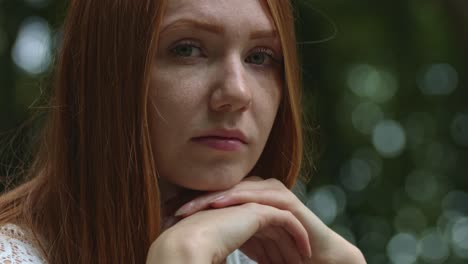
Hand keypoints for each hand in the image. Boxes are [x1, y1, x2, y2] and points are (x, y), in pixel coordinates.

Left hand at [175, 177, 366, 263]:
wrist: (316, 259)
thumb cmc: (281, 254)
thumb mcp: (246, 243)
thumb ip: (226, 235)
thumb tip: (195, 242)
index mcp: (245, 200)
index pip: (212, 198)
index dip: (190, 206)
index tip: (164, 216)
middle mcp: (256, 192)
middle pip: (219, 191)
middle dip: (194, 200)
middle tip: (169, 208)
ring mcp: (271, 192)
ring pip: (234, 191)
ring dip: (210, 198)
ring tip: (187, 208)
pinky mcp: (285, 200)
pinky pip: (257, 196)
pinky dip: (237, 199)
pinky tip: (218, 204)